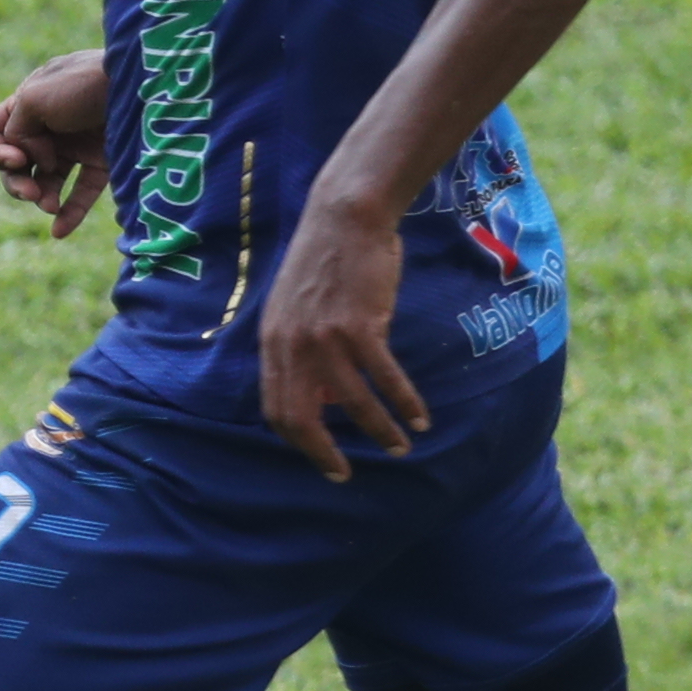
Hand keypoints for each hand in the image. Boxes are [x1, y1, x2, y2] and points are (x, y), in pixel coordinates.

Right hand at [0, 50, 111, 235]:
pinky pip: (81, 193)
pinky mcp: (102, 161)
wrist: (139, 85)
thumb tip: (31, 160)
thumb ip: (16, 131)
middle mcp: (48, 125)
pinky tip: (59, 231)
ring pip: (47, 181)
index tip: (16, 159)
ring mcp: (76, 144)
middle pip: (17, 162)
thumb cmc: (83, 84)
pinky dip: (70, 213)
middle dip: (16, 181)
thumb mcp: (35, 98)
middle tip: (29, 192)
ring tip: (48, 205)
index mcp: (28, 102)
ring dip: (41, 198)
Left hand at [254, 181, 429, 483]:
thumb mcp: (297, 308)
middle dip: (325, 454)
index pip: (276, 408)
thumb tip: (328, 401)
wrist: (345, 216)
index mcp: (273, 342)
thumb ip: (302, 352)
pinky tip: (418, 416)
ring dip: (380, 431)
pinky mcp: (359, 326)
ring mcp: (324, 337)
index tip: (321, 458)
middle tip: (346, 474)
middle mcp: (292, 345)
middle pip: (302, 418)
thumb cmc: (327, 261)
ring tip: (401, 446)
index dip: (298, 441)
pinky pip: (385, 377)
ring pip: (353, 404)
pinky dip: (404, 402)